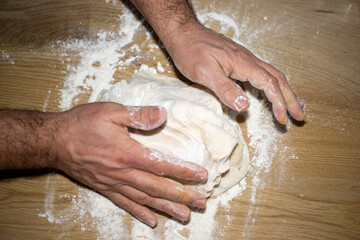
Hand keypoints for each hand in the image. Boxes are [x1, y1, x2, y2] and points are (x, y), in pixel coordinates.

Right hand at [54, 102, 207, 226]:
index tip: (201, 177)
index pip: (162, 165)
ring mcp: (113, 183)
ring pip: (145, 199)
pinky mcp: (104, 188)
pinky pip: (125, 204)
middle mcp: (123, 172)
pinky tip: (152, 220)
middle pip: (157, 188)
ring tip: (185, 216)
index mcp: (127, 153)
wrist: (54, 141)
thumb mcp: (111, 111)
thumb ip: (138, 115)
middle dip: (181, 196)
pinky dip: (140, 213)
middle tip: (201, 202)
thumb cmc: (82, 124)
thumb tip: (162, 114)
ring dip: (166, 208)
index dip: (184, 172)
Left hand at [167, 24, 304, 124]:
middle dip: (291, 98)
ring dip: (284, 91)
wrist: (183, 33)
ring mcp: (244, 59)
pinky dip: (272, 84)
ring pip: (272, 74)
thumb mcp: (204, 72)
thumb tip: (245, 106)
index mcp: (243, 63)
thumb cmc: (190, 50)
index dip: (279, 104)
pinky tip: (269, 91)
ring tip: (293, 105)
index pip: (269, 85)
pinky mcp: (238, 60)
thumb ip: (225, 88)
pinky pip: (262, 72)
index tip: (284, 120)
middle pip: (278, 79)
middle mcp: (248, 60)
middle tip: (300, 115)